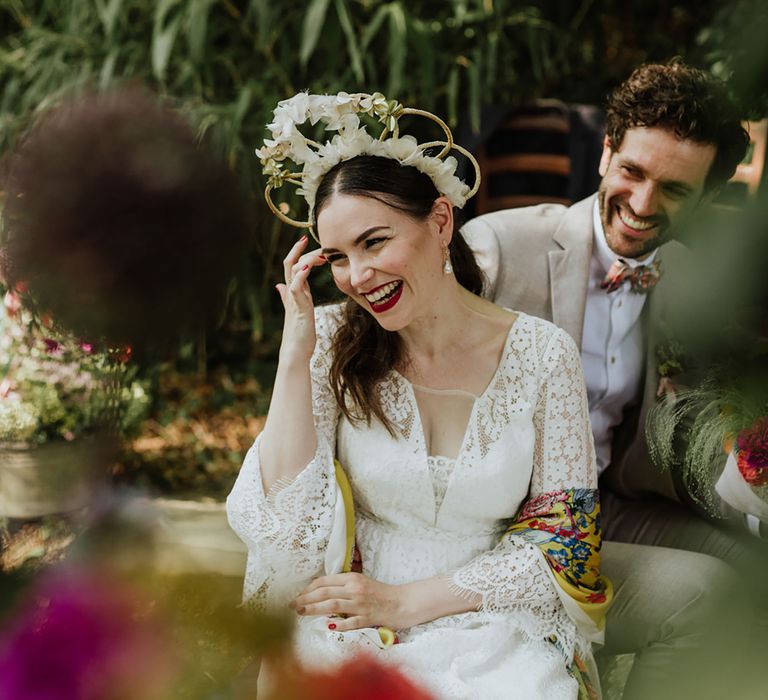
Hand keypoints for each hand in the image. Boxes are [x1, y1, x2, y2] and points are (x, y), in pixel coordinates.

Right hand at [275, 234, 326, 361]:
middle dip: (298, 249)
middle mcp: (291, 292)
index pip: (292, 265)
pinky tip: (308, 267)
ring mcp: (294, 299)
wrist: (296, 350)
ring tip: (320, 255)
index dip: (297, 252)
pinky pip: (295, 287)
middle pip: (290, 264)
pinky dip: (300, 275)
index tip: (306, 240)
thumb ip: (289, 296)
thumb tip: (280, 286)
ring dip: (307, 260)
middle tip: (308, 238)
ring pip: (294, 271)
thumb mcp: (296, 310)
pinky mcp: (298, 307)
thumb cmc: (299, 333)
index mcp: (293, 291)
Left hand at [293, 573, 413, 630]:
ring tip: (301, 612)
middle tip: (293, 604)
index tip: (300, 594)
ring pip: (333, 605)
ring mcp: (361, 604)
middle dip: (306, 598)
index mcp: (352, 578)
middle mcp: (355, 589)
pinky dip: (338, 624)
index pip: (325, 581)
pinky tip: (327, 626)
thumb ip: (344, 585)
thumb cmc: (381, 593)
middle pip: (325, 593)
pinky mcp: (368, 618)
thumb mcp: (361, 582)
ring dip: (314, 609)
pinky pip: (350, 622)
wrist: (402, 602)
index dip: (309, 588)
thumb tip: (322, 591)